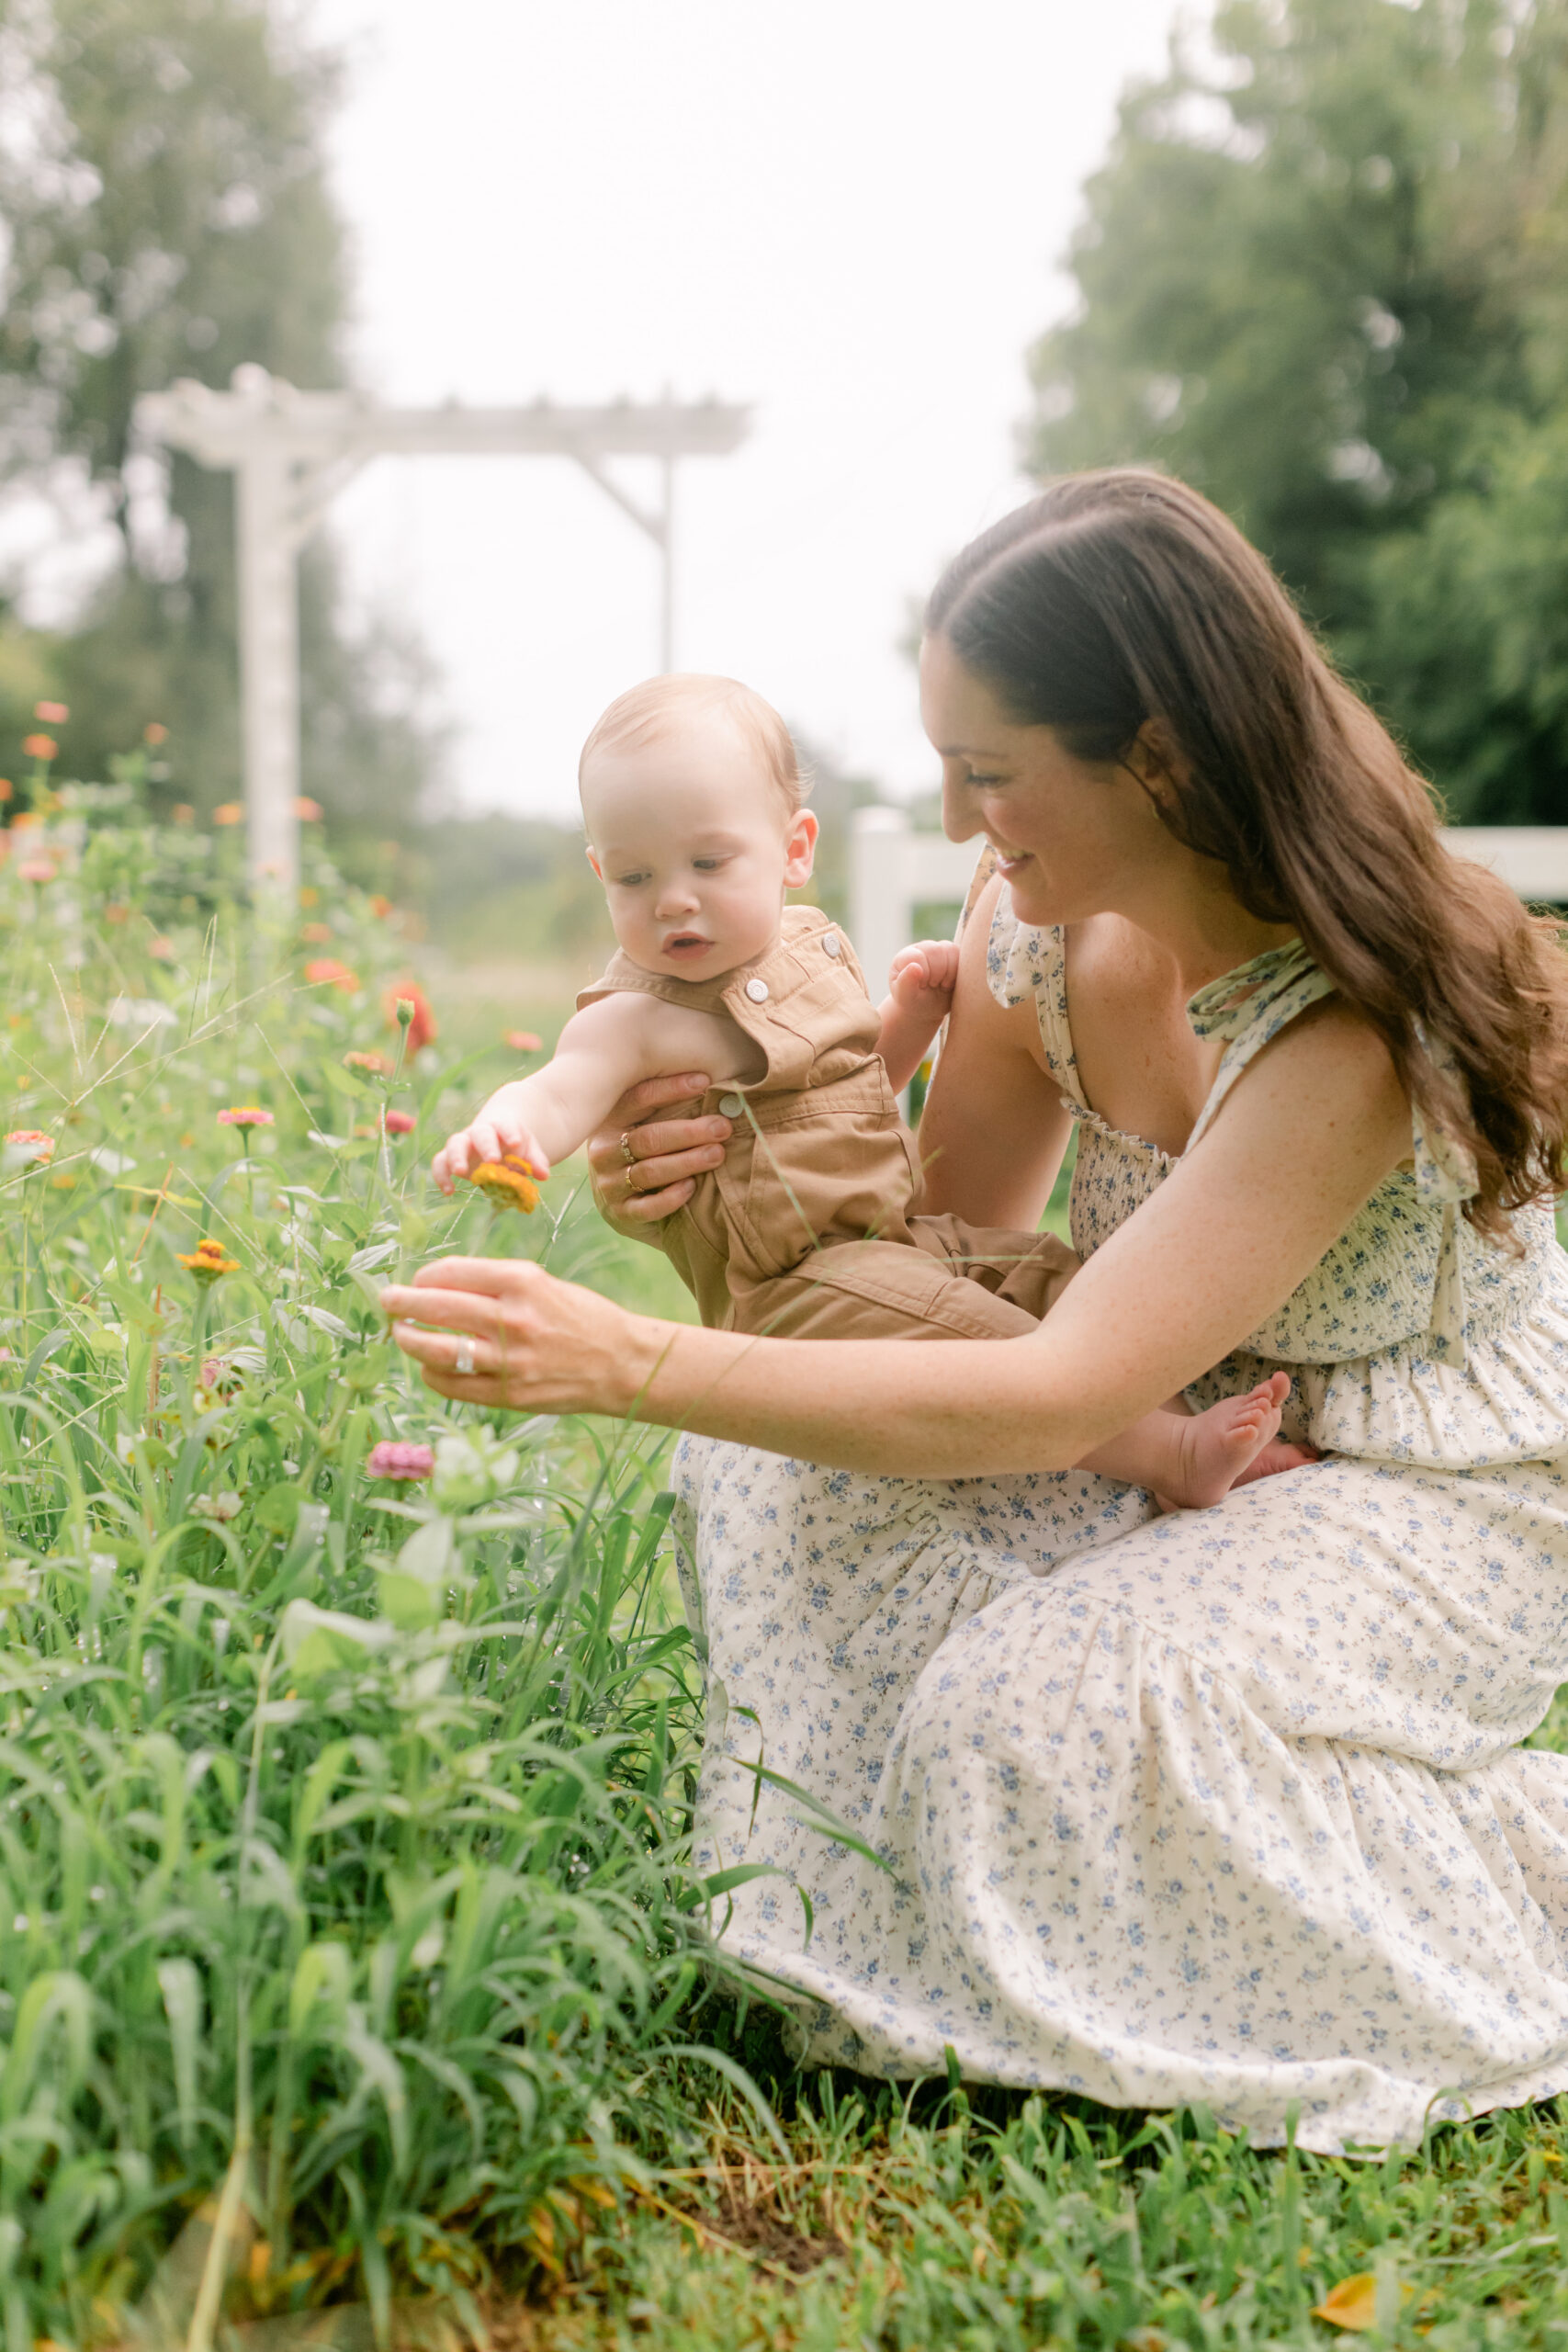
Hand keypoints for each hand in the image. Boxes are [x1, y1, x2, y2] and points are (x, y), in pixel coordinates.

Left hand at [382, 1256, 663, 1415]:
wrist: (622, 1364)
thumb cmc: (580, 1317)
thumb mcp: (541, 1284)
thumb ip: (493, 1284)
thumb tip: (435, 1286)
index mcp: (522, 1282)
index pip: (451, 1272)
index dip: (424, 1275)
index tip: (417, 1279)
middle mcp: (512, 1319)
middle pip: (436, 1307)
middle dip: (401, 1303)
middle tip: (387, 1301)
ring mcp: (509, 1361)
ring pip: (436, 1349)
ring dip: (408, 1339)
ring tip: (400, 1333)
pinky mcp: (508, 1394)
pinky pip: (452, 1384)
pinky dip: (432, 1373)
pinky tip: (430, 1365)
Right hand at [431, 1084, 546, 1196]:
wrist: (496, 1136)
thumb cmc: (514, 1145)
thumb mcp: (530, 1149)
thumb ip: (536, 1160)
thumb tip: (543, 1175)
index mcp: (501, 1127)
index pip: (505, 1126)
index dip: (509, 1133)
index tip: (517, 1143)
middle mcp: (480, 1132)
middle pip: (479, 1133)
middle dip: (486, 1146)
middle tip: (493, 1160)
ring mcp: (464, 1144)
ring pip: (454, 1144)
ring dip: (456, 1157)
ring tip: (460, 1173)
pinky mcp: (451, 1158)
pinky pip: (441, 1162)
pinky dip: (441, 1175)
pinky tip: (449, 1191)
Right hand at [585, 1072, 731, 1232]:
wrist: (622, 1204)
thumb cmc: (644, 1154)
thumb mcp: (644, 1125)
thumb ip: (666, 1109)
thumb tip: (713, 1085)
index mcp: (610, 1121)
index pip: (638, 1099)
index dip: (671, 1089)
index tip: (704, 1082)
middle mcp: (604, 1151)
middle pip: (648, 1138)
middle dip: (689, 1132)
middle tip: (721, 1127)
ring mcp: (609, 1184)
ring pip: (650, 1171)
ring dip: (687, 1162)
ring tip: (717, 1154)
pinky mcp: (621, 1213)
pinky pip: (647, 1207)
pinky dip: (671, 1198)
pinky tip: (691, 1187)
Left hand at [889, 939, 959, 1013]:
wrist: (927, 1009)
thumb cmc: (912, 1003)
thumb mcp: (905, 997)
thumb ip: (905, 983)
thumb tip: (914, 966)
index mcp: (905, 957)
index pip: (918, 956)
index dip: (924, 973)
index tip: (922, 986)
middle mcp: (921, 949)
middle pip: (935, 950)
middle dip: (937, 973)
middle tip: (932, 985)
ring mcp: (938, 950)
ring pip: (950, 949)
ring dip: (949, 972)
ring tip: (941, 984)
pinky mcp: (953, 956)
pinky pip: (961, 955)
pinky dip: (958, 972)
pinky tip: (950, 982)